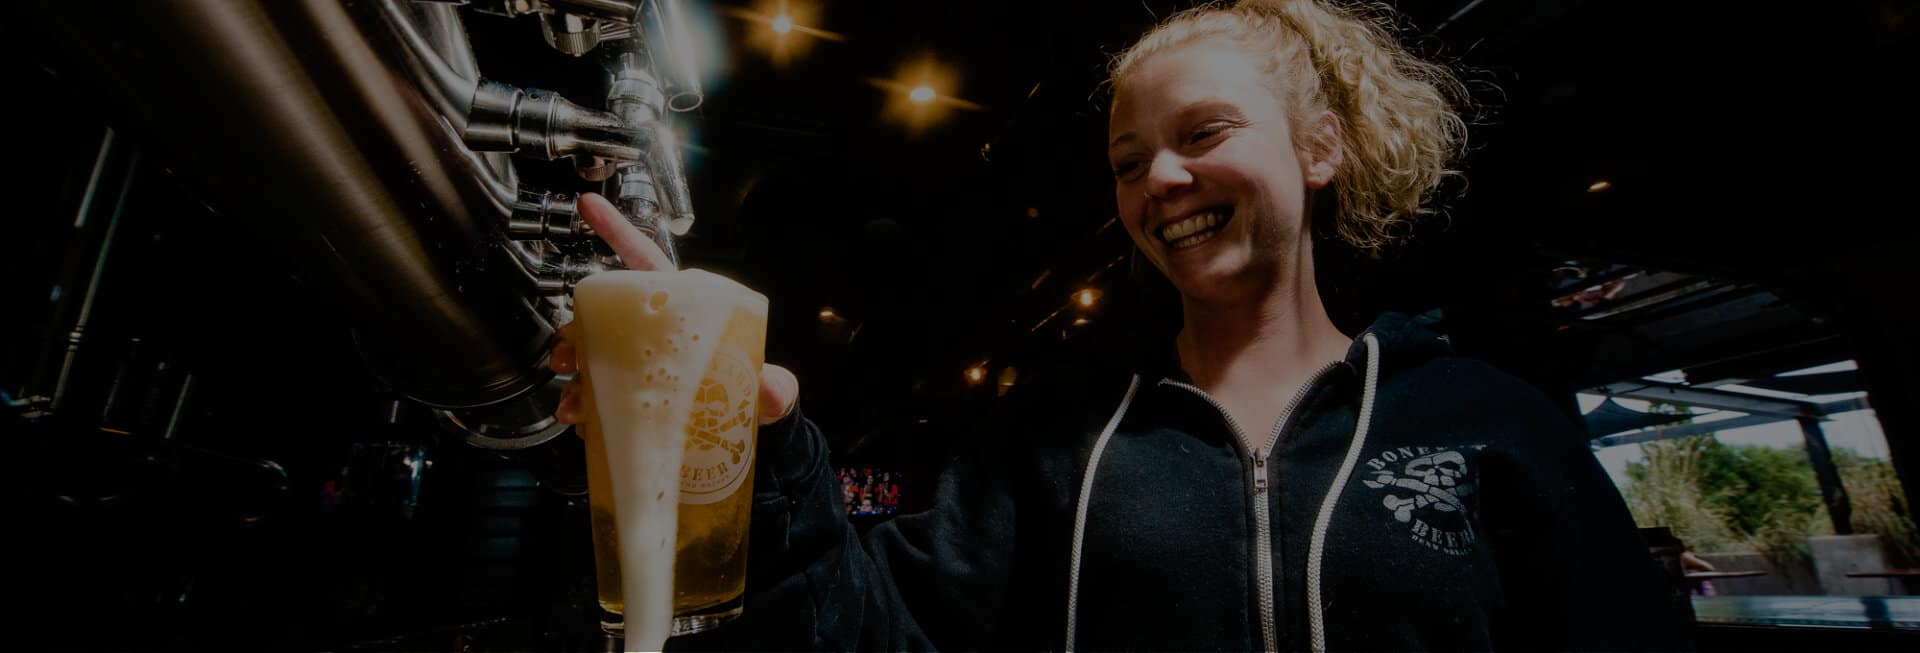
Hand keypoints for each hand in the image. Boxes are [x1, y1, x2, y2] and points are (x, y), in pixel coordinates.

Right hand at [549, 192, 799, 425]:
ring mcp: (640, 366)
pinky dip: (586, 412)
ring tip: (574, 405)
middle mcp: (656, 333)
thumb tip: (771, 389)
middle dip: (574, 334)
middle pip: (604, 320)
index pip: (648, 262)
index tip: (590, 206)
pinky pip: (600, 400)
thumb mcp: (771, 387)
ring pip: (594, 362)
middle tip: (566, 354)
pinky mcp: (634, 399)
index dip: (618, 232)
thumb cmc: (756, 392)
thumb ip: (775, 386)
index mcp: (685, 310)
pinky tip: (585, 425)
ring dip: (576, 381)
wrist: (752, 434)